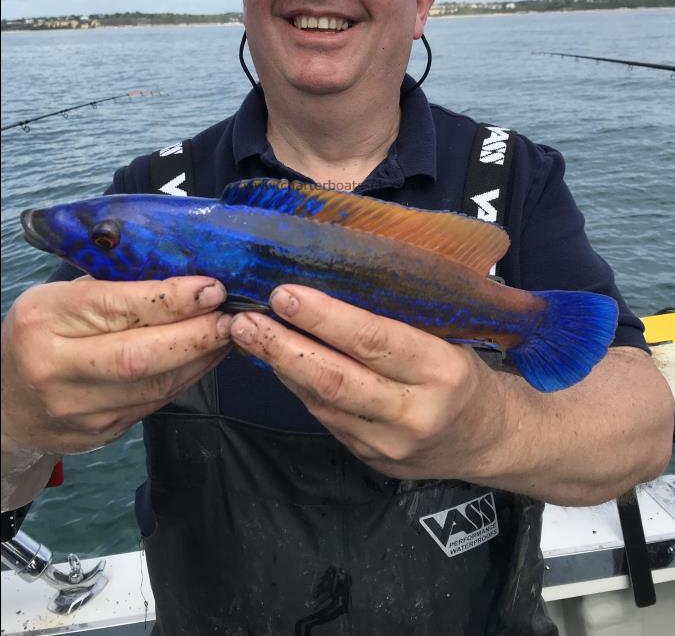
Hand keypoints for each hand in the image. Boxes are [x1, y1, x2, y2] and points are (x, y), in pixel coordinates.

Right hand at [1, 277, 230, 457]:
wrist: (8, 404)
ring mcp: (78, 408)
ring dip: (201, 358)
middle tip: (231, 317)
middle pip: (139, 356)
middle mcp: (56, 368)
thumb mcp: (61, 298)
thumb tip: (185, 275)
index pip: (115, 308)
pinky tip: (207, 356)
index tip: (211, 287)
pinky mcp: (102, 432)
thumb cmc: (43, 334)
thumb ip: (113, 287)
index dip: (170, 299)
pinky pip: (156, 402)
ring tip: (228, 333)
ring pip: (155, 385)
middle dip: (195, 335)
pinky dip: (188, 377)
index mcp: (44, 320)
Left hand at [228, 285, 499, 479]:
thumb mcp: (449, 339)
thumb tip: (331, 285)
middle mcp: (415, 412)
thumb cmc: (464, 374)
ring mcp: (389, 443)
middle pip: (337, 378)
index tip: (285, 294)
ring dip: (280, 366)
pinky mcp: (370, 458)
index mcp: (442, 370)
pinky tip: (276, 361)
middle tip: (247, 319)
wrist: (487, 440)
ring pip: (323, 401)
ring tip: (247, 335)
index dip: (325, 318)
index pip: (374, 341)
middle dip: (284, 346)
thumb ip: (398, 322)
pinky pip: (324, 417)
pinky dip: (297, 386)